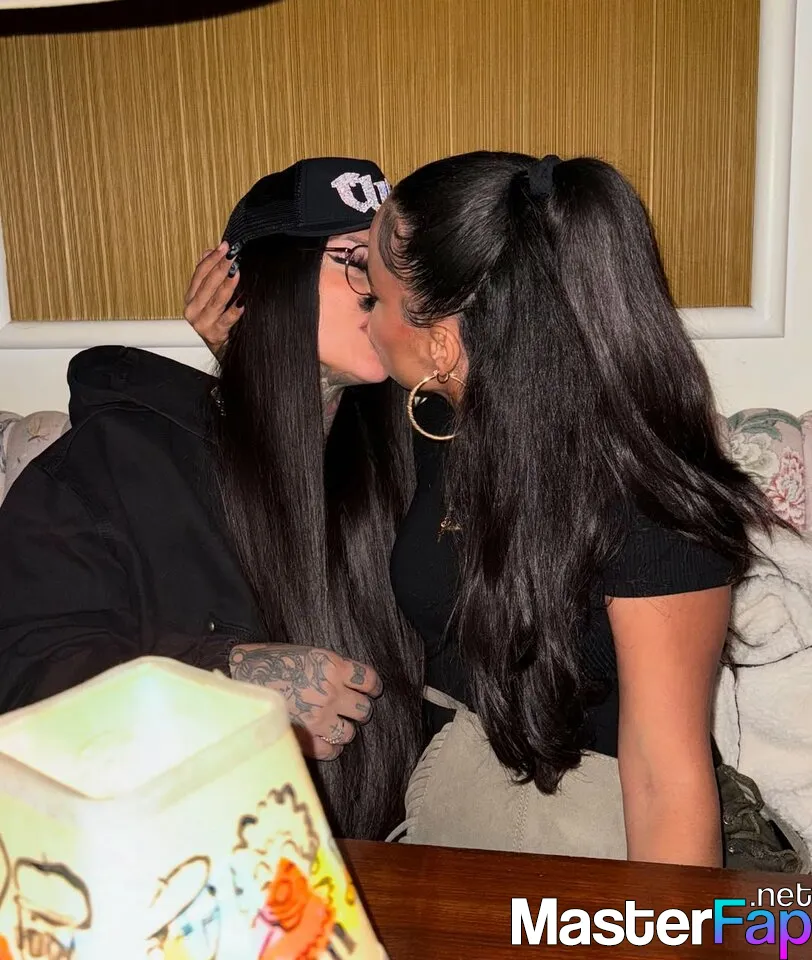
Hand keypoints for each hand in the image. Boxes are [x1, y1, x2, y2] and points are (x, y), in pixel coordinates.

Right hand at [183, 241, 243, 356]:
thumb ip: (209, 275)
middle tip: (233, 255)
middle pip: (207, 284)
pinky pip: (226, 320)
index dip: (212, 259)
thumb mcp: (211, 297)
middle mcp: (193, 310)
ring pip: (215, 300)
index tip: (224, 246)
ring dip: (227, 285)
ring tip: (237, 272)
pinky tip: (243, 302)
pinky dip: (234, 310)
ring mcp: (202, 323)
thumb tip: (209, 252)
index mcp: (191, 298)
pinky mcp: (214, 334)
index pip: (199, 274)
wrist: (222, 349)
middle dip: (221, 267)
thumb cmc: (218, 321)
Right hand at [228, 643, 381, 759]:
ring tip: (333, 723)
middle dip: (358, 708)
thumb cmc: (272, 662)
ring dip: (344, 728)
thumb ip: (331, 669)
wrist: (239, 678)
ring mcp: (318, 717)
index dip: (371, 686)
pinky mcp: (305, 738)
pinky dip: (331, 746)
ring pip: (350, 731)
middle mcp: (330, 692)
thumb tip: (350, 682)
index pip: (369, 680)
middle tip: (349, 708)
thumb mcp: (308, 654)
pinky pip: (332, 750)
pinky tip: (324, 739)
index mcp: (332, 666)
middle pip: (364, 709)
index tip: (370, 690)